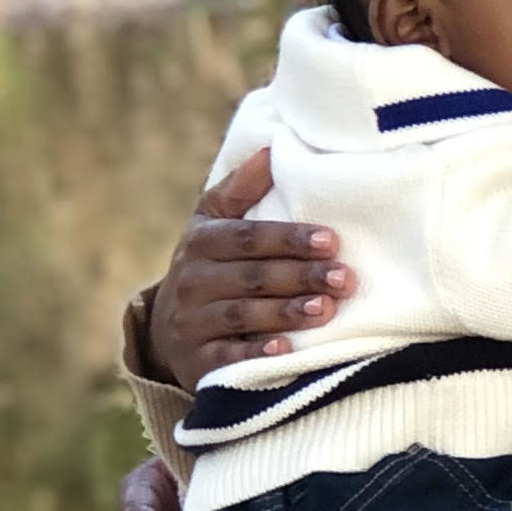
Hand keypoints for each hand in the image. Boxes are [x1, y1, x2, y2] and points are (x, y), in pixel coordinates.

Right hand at [147, 151, 354, 391]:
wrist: (168, 328)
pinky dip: (255, 354)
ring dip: (286, 313)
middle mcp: (191, 280)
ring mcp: (191, 323)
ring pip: (242, 316)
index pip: (248, 237)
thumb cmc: (210, 265)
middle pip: (252, 277)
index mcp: (201, 241)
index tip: (331, 240)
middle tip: (343, 278)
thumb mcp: (215, 223)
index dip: (289, 239)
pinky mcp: (195, 362)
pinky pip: (226, 358)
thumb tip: (272, 149)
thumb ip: (241, 189)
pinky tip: (286, 350)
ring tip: (327, 309)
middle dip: (300, 276)